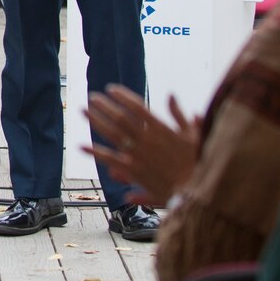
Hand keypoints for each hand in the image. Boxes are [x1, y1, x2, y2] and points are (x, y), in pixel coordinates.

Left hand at [84, 84, 199, 204]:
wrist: (196, 191)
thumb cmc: (198, 162)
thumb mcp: (194, 135)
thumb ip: (179, 115)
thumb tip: (170, 95)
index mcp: (161, 128)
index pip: (137, 107)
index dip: (122, 96)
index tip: (110, 89)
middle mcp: (147, 139)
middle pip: (120, 118)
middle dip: (104, 106)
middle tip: (92, 97)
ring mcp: (139, 155)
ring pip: (112, 134)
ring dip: (96, 121)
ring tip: (82, 111)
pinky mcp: (134, 171)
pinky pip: (111, 159)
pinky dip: (95, 152)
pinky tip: (80, 146)